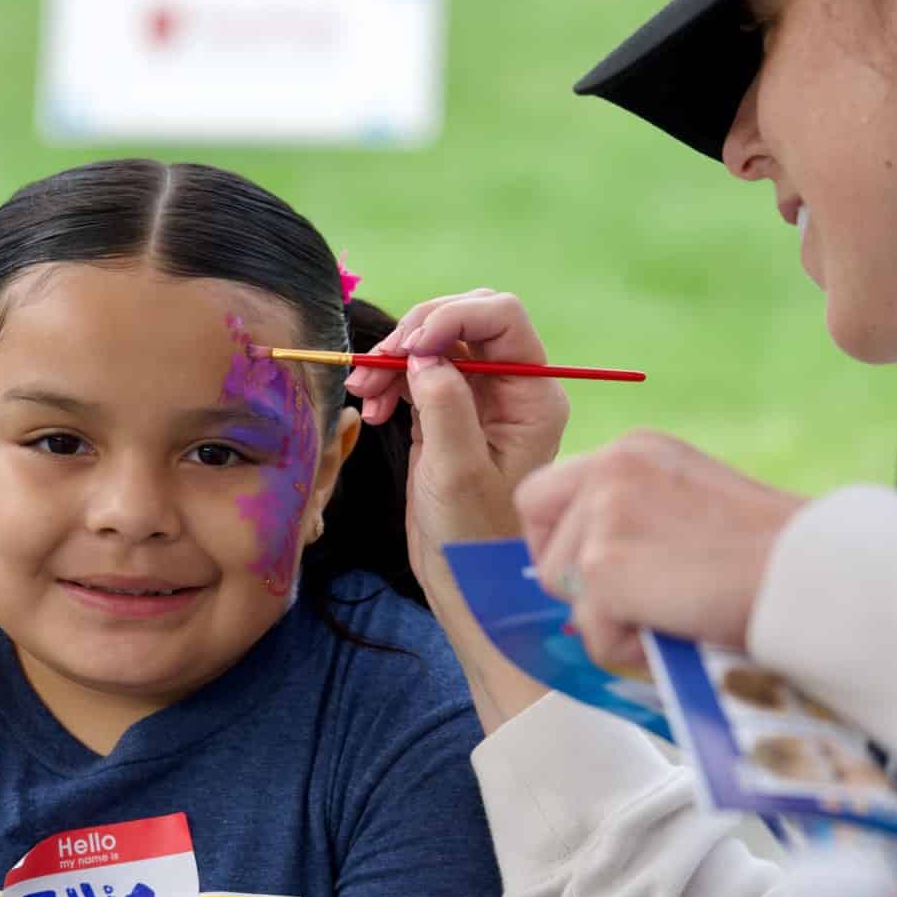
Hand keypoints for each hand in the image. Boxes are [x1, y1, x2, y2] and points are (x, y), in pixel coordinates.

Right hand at [345, 290, 569, 595]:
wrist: (465, 580)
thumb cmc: (474, 536)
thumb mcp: (458, 470)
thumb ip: (444, 404)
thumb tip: (422, 353)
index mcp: (533, 395)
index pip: (503, 317)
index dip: (454, 316)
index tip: (411, 344)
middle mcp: (512, 387)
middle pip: (466, 319)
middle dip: (417, 332)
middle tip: (379, 363)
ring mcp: (480, 397)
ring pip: (436, 342)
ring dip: (395, 357)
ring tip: (363, 391)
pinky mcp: (448, 410)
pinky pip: (418, 371)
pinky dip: (390, 379)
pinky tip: (371, 408)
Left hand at [513, 431, 808, 667]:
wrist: (819, 574)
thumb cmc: (775, 557)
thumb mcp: (693, 511)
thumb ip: (638, 523)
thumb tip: (586, 582)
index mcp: (634, 449)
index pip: (546, 493)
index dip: (559, 543)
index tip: (597, 578)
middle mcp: (610, 467)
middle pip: (541, 544)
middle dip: (571, 585)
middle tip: (629, 609)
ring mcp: (603, 514)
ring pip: (566, 594)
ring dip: (614, 622)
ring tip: (680, 615)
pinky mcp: (604, 566)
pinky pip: (593, 635)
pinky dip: (632, 651)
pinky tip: (683, 630)